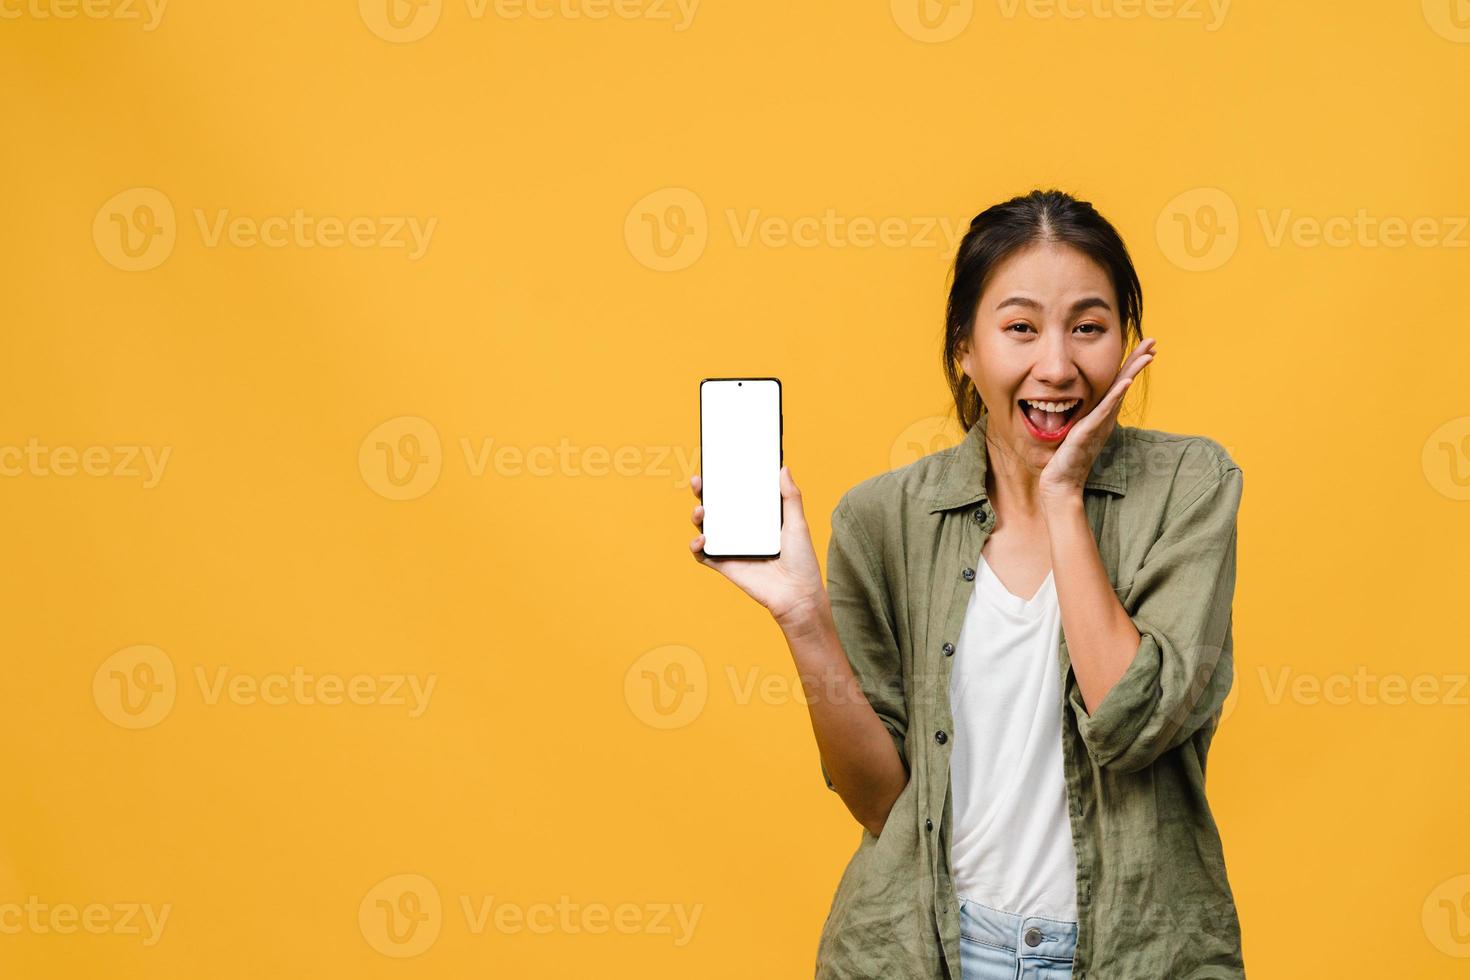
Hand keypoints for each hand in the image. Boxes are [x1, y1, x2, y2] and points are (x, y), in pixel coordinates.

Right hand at [688, 465, 827, 627]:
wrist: (798, 595)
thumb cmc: (802, 561)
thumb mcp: (798, 523)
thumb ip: (790, 497)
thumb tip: (783, 468)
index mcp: (757, 518)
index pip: (737, 494)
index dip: (725, 480)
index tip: (718, 464)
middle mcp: (741, 531)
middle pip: (716, 507)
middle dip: (703, 492)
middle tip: (699, 480)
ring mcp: (731, 547)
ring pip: (705, 527)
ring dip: (697, 516)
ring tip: (701, 510)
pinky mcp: (724, 565)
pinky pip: (702, 555)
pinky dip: (696, 546)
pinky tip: (702, 539)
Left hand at [1038, 338, 1156, 500]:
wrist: (1060, 483)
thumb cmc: (1065, 460)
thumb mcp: (1074, 431)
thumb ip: (1080, 418)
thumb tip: (1073, 402)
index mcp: (1101, 415)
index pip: (1118, 384)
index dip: (1130, 365)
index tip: (1144, 348)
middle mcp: (1105, 418)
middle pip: (1124, 383)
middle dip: (1138, 361)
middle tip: (1154, 342)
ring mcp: (1099, 423)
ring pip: (1119, 392)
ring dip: (1133, 372)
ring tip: (1147, 355)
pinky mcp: (1089, 431)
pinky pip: (1104, 410)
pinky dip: (1115, 395)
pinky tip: (1125, 381)